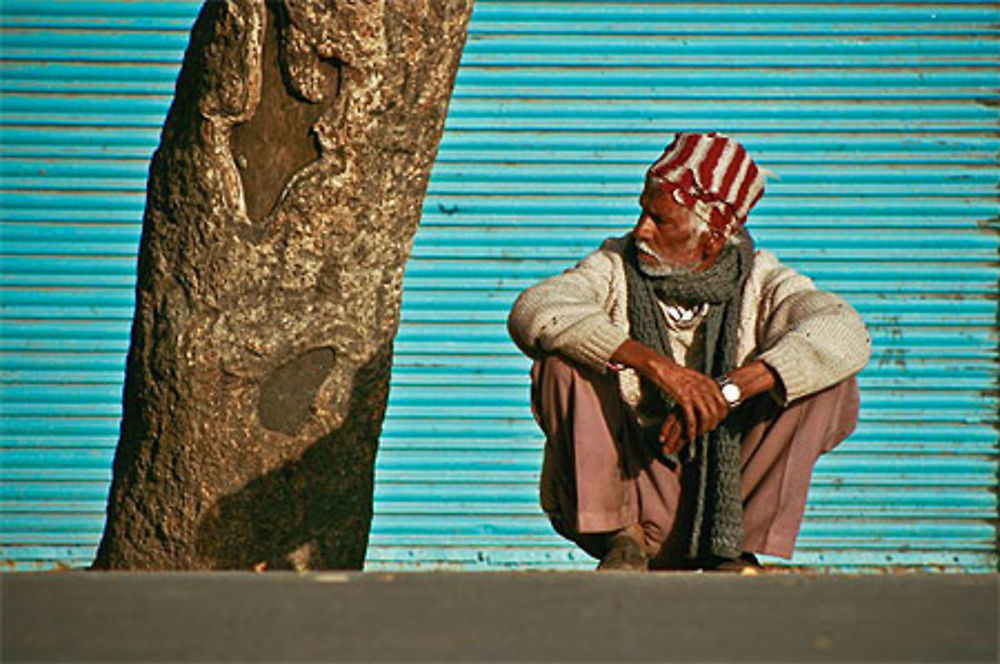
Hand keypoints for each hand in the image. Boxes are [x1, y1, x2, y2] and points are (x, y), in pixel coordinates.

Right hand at [610, 340, 729, 447]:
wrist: (663, 368)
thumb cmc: (677, 374)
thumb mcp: (697, 377)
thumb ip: (706, 386)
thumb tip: (712, 396)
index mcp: (710, 383)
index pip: (723, 403)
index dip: (722, 415)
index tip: (718, 421)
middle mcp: (705, 389)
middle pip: (716, 412)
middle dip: (713, 424)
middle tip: (708, 430)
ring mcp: (695, 394)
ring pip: (706, 417)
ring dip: (703, 428)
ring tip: (699, 434)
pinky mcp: (684, 400)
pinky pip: (691, 419)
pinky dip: (691, 430)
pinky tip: (689, 436)